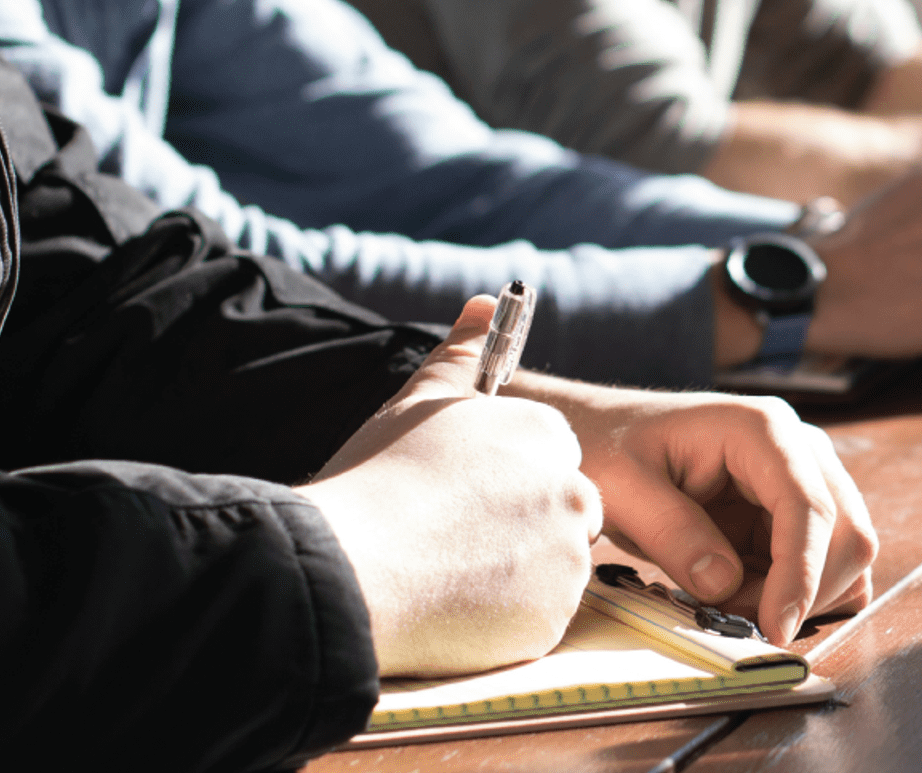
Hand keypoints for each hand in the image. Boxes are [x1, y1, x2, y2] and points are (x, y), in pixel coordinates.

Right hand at [296, 297, 602, 676]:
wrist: (350, 569)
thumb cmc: (378, 479)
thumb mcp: (419, 402)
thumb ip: (461, 354)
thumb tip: (483, 303)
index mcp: (545, 435)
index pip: (551, 458)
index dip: (506, 481)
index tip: (465, 498)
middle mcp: (571, 491)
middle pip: (563, 513)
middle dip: (520, 527)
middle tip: (454, 540)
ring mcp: (567, 558)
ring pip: (552, 568)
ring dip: (514, 574)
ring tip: (446, 572)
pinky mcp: (553, 618)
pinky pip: (539, 618)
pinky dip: (506, 619)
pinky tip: (453, 607)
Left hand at [507, 376, 877, 646]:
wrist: (604, 434)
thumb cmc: (609, 448)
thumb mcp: (622, 488)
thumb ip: (672, 533)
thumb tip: (724, 585)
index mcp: (762, 429)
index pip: (809, 506)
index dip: (800, 573)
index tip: (774, 628)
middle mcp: (800, 448)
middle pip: (848, 532)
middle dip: (805, 591)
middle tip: (737, 621)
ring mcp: (804, 479)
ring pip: (846, 553)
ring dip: (800, 596)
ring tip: (728, 602)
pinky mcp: (795, 512)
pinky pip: (824, 564)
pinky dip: (798, 594)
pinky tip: (745, 595)